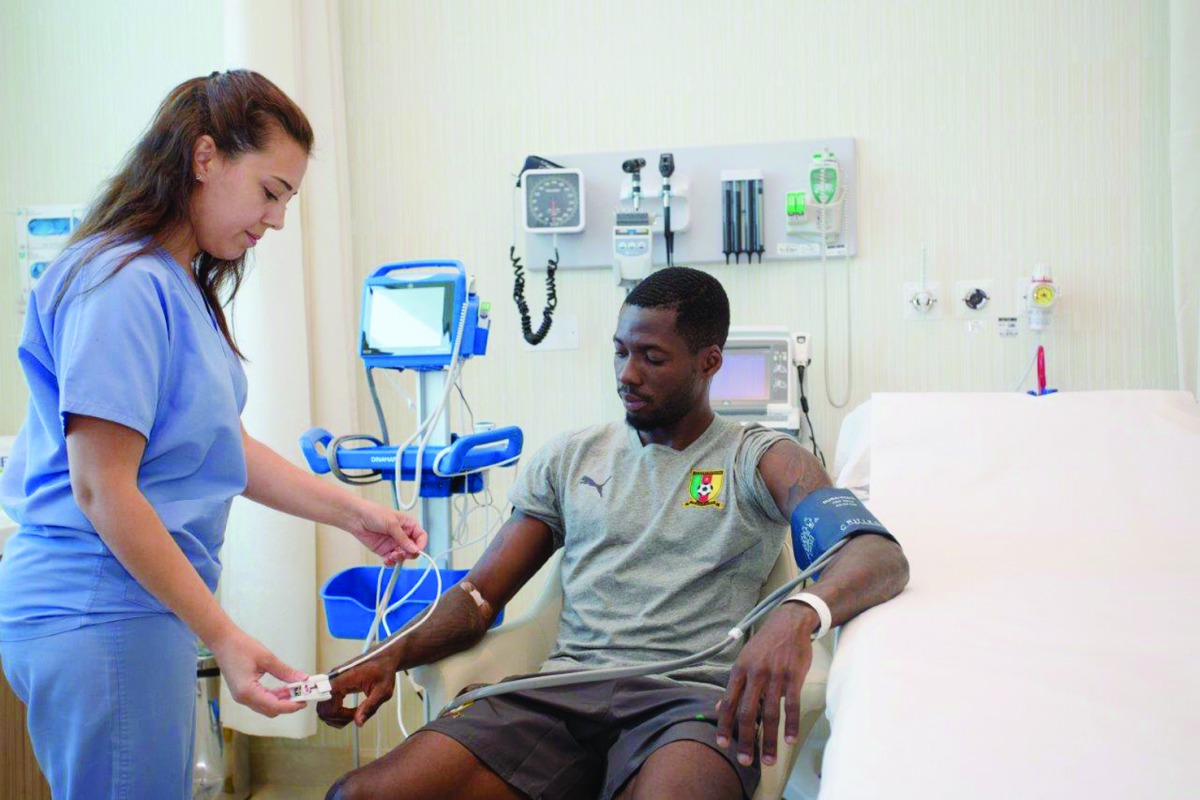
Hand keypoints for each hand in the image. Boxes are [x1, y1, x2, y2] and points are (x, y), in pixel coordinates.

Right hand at [210, 627, 307, 716]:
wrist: (222, 641)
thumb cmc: (240, 647)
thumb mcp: (267, 658)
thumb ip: (285, 672)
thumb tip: (302, 679)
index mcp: (247, 691)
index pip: (274, 706)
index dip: (291, 706)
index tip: (304, 702)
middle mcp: (243, 698)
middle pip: (270, 710)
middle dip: (288, 705)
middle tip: (303, 695)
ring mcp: (242, 696)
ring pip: (266, 706)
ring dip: (281, 700)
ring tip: (296, 690)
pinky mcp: (243, 692)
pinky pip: (261, 700)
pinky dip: (273, 696)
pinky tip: (284, 688)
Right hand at [317, 653, 397, 728]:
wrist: (384, 658)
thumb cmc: (384, 670)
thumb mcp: (382, 691)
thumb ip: (370, 707)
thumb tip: (358, 722)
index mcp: (344, 677)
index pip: (325, 699)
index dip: (334, 713)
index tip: (352, 715)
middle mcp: (334, 678)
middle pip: (323, 708)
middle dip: (338, 718)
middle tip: (356, 717)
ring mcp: (333, 682)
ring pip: (323, 708)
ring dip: (337, 717)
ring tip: (354, 714)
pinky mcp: (335, 685)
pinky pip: (328, 704)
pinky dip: (337, 712)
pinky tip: (350, 712)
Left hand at [345, 500, 428, 565]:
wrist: (356, 518)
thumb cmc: (373, 513)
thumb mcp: (391, 523)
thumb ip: (403, 538)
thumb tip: (414, 549)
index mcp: (408, 525)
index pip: (421, 536)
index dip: (421, 544)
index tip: (417, 550)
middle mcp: (402, 535)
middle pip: (413, 549)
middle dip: (409, 553)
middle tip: (402, 553)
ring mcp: (393, 543)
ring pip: (403, 556)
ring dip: (399, 558)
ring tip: (392, 555)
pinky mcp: (384, 550)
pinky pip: (391, 560)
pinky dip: (390, 562)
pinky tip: (387, 560)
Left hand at [715, 603, 818, 767]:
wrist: (789, 624)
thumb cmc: (764, 645)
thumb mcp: (744, 661)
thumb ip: (734, 686)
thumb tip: (717, 709)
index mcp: (739, 671)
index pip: (728, 702)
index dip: (724, 725)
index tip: (723, 745)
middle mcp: (755, 674)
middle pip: (747, 712)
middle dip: (745, 740)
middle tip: (745, 761)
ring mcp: (775, 675)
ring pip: (770, 713)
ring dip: (770, 740)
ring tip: (769, 760)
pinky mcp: (794, 676)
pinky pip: (792, 705)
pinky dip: (791, 724)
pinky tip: (790, 740)